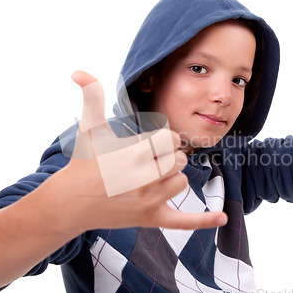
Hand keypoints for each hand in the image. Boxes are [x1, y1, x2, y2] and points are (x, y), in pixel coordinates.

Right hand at [57, 71, 227, 231]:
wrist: (70, 203)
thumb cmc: (83, 163)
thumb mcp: (89, 129)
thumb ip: (92, 98)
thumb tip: (79, 71)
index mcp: (133, 155)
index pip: (171, 140)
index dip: (162, 139)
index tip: (147, 144)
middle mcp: (143, 180)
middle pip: (179, 160)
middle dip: (167, 157)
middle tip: (147, 161)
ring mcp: (148, 202)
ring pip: (181, 183)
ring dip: (170, 178)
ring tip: (149, 178)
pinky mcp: (150, 219)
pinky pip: (183, 221)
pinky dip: (203, 220)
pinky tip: (222, 218)